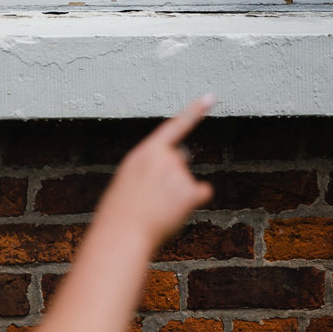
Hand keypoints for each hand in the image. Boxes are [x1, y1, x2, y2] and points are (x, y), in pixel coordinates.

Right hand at [96, 95, 214, 250]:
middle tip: (152, 196)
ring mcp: (178, 173)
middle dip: (172, 174)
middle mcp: (164, 157)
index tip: (212, 97)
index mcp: (144, 152)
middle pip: (180, 159)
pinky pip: (201, 192)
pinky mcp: (190, 191)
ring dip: (177, 194)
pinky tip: (174, 212)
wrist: (122, 234)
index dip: (195, 111)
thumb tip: (182, 173)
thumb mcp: (128, 180)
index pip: (174, 127)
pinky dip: (193, 202)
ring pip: (187, 181)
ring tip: (156, 209)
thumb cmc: (120, 212)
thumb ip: (151, 169)